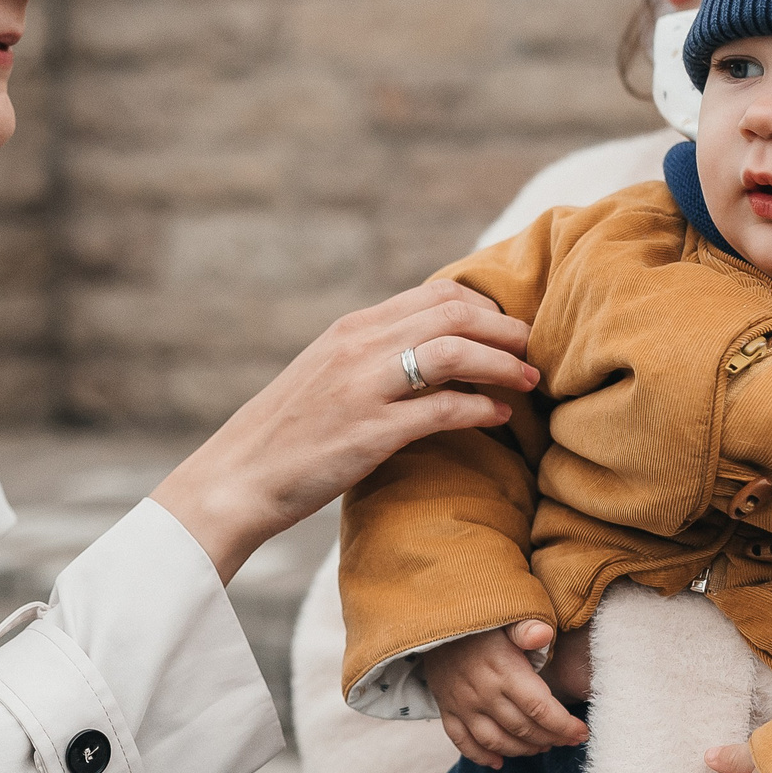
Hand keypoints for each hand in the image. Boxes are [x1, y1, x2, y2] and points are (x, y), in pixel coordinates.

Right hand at [152, 278, 536, 582]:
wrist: (237, 479)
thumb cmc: (288, 435)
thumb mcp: (327, 375)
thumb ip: (373, 356)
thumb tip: (429, 353)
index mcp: (351, 328)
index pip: (438, 294)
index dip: (488, 308)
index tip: (512, 332)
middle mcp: (358, 347)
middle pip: (455, 313)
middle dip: (507, 330)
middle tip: (534, 352)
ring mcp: (363, 387)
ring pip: (455, 350)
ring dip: (503, 363)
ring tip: (529, 381)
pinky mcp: (369, 432)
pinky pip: (442, 408)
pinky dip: (481, 407)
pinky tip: (500, 417)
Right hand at [424, 621, 587, 767]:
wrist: (433, 621)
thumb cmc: (479, 621)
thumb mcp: (505, 617)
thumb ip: (526, 627)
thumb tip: (543, 634)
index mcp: (503, 671)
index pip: (540, 709)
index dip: (564, 726)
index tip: (582, 732)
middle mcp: (483, 693)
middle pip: (523, 728)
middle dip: (551, 738)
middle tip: (566, 739)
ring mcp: (462, 705)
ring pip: (496, 741)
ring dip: (522, 750)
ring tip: (541, 747)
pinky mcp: (447, 709)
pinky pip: (462, 742)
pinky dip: (481, 756)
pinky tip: (499, 762)